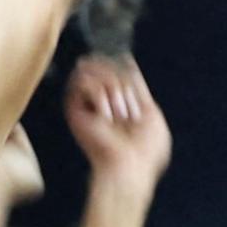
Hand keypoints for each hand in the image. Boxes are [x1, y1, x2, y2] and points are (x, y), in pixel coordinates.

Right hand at [64, 56, 170, 187]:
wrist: (129, 167)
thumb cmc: (144, 150)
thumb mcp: (151, 111)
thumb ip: (138, 86)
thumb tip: (126, 60)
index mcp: (121, 100)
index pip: (117, 68)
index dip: (122, 66)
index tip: (129, 71)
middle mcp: (103, 98)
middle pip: (109, 65)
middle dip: (124, 84)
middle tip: (128, 112)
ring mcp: (88, 102)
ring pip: (97, 70)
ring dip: (114, 91)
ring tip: (119, 115)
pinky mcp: (74, 107)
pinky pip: (84, 82)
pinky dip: (99, 96)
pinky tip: (105, 116)